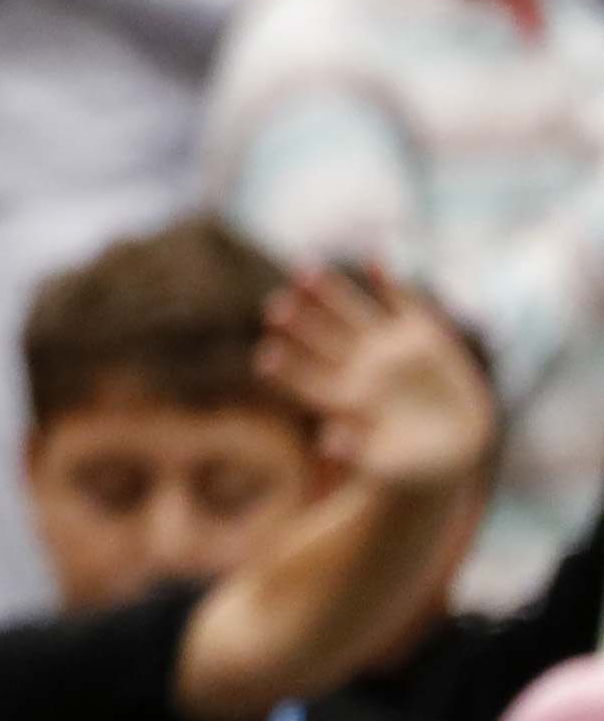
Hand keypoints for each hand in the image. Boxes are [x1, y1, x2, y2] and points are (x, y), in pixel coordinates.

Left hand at [264, 259, 494, 497]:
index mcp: (339, 395)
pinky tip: (375, 257)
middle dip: (298, 322)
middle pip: (318, 337)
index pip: (305, 378)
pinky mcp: (417, 333)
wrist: (454, 443)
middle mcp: (353, 364)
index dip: (288, 369)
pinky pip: (399, 301)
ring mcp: (383, 345)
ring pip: (349, 311)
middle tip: (274, 308)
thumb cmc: (411, 461)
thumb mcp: (388, 463)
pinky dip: (389, 282)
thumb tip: (328, 445)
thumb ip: (359, 452)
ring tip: (304, 270)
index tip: (265, 358)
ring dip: (328, 291)